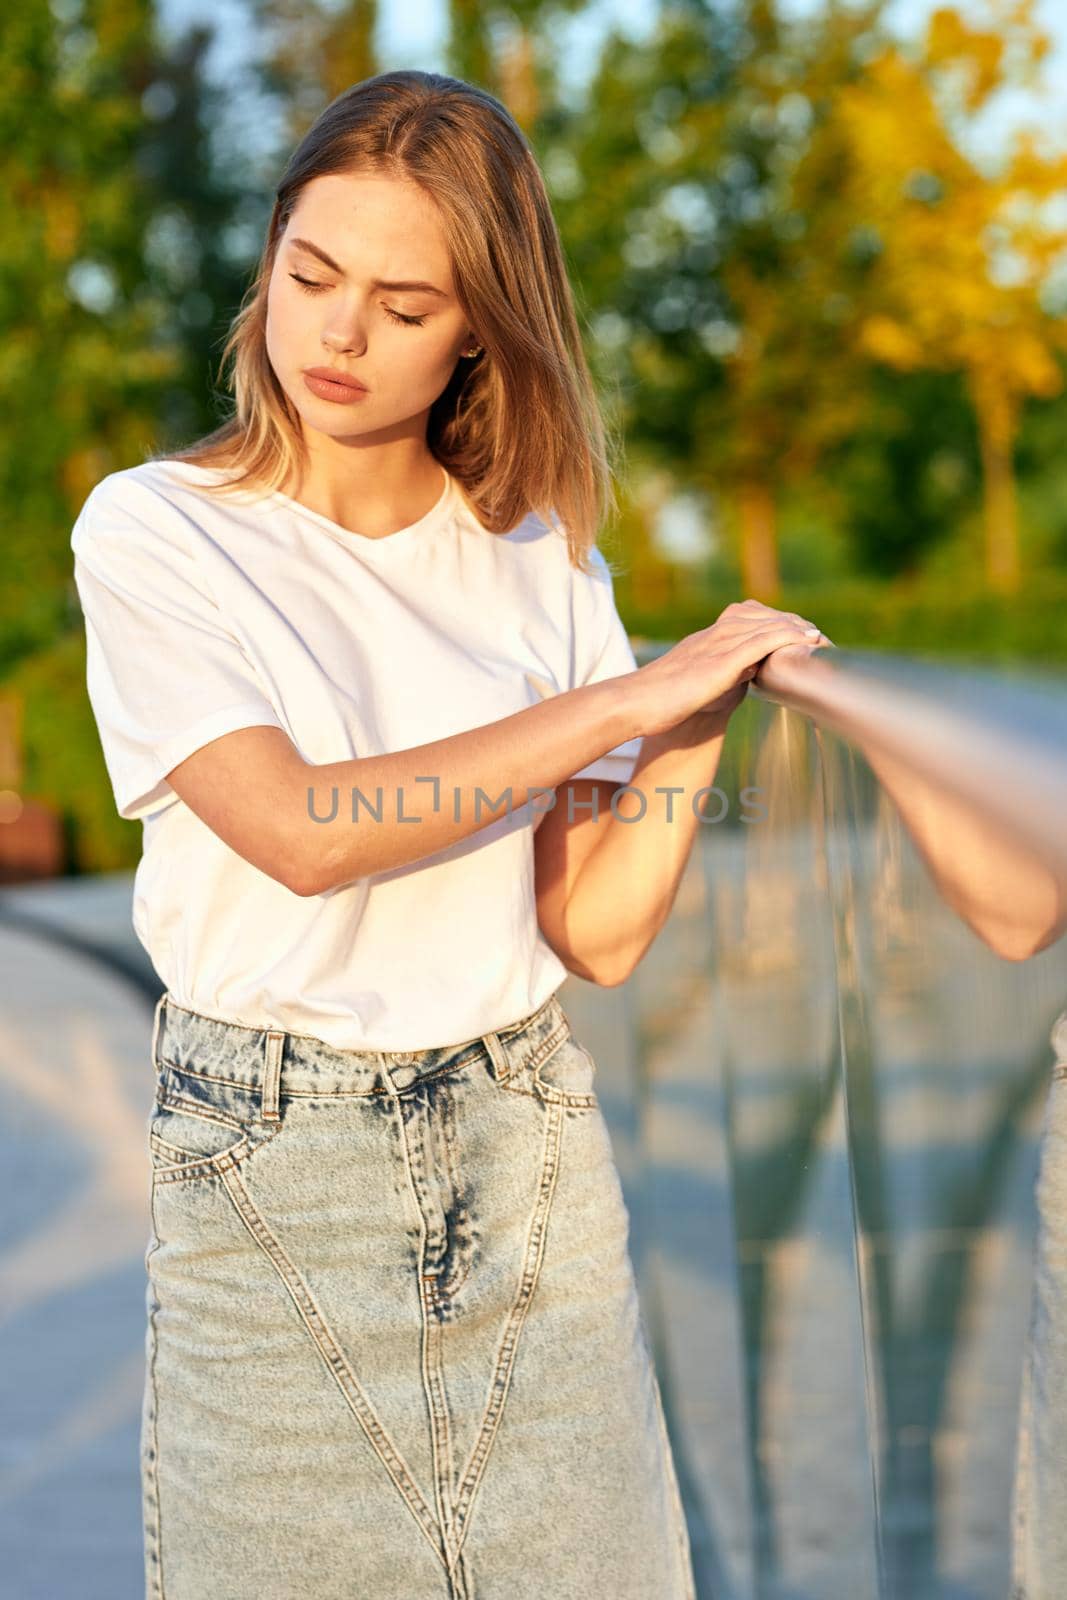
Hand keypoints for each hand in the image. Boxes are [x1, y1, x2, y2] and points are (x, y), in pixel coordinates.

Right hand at [631, 599, 828, 739]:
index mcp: (708, 640)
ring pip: (766, 625)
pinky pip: (762, 641)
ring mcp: (718, 644)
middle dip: (792, 623)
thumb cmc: (661, 702)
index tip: (799, 632)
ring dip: (796, 627)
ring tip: (819, 635)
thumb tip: (752, 672)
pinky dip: (788, 636)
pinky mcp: (722, 660)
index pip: (749, 620)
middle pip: (763, 618)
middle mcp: (715, 635)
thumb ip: (726, 676)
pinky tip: (806, 639)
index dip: (777, 623)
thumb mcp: (699, 683)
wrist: (637, 703)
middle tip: (817, 634)